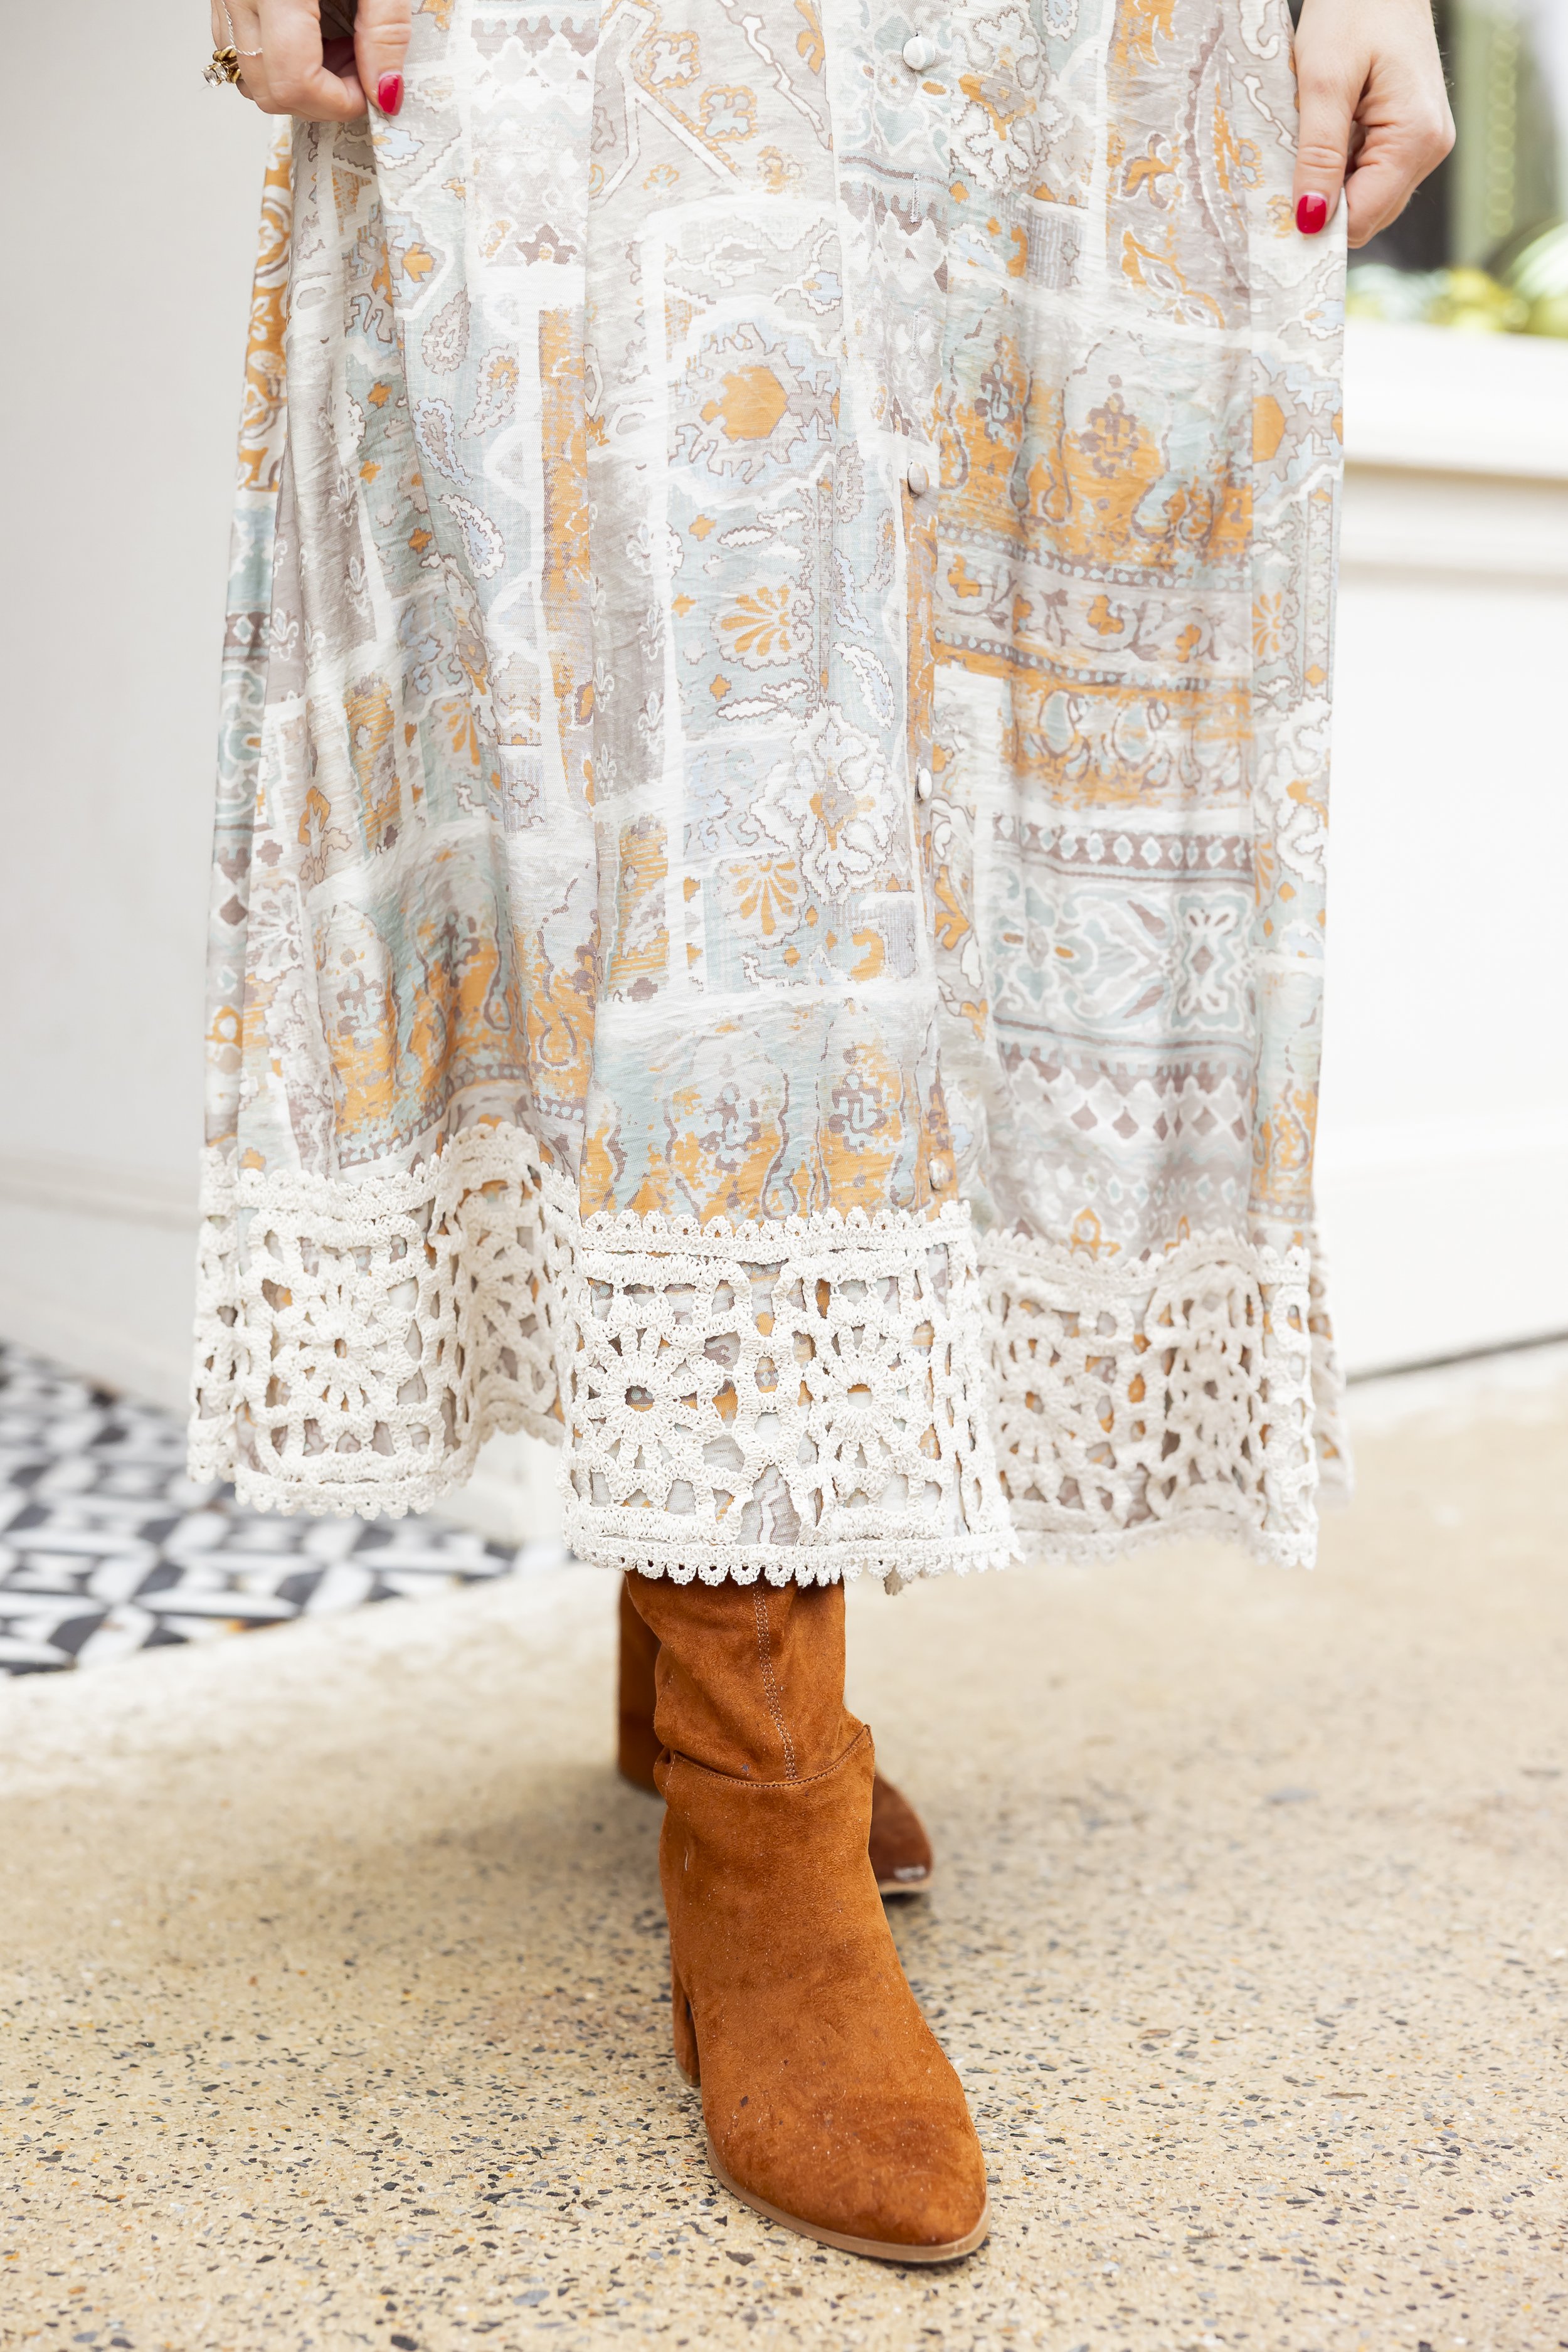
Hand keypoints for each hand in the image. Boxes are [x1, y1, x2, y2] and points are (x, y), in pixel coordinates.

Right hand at [209, 0, 410, 122]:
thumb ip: (384, 30)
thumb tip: (386, 94)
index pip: (294, 81)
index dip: (340, 102)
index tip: (373, 89)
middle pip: (268, 91)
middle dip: (322, 100)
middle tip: (360, 70)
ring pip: (251, 78)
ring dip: (300, 85)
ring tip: (338, 50)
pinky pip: (242, 51)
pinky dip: (280, 61)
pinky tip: (313, 36)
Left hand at [1292, 0, 1454, 246]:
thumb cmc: (1355, 9)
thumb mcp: (1323, 83)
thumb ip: (1318, 156)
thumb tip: (1309, 222)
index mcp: (1416, 139)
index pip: (1361, 219)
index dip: (1317, 225)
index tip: (1276, 213)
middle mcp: (1430, 148)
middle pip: (1366, 216)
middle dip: (1323, 204)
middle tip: (1287, 168)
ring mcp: (1424, 142)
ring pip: (1366, 198)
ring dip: (1329, 183)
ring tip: (1310, 137)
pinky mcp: (1411, 134)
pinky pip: (1369, 173)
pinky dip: (1340, 165)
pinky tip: (1326, 132)